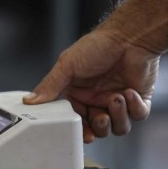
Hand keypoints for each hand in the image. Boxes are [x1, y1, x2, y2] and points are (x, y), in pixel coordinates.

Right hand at [24, 28, 158, 141]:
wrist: (130, 36)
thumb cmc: (98, 46)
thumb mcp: (67, 65)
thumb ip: (49, 86)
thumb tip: (28, 101)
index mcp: (78, 94)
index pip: (76, 122)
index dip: (79, 130)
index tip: (81, 133)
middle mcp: (97, 100)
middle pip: (98, 130)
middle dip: (99, 127)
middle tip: (100, 117)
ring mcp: (118, 101)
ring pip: (119, 127)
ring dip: (118, 116)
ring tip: (117, 98)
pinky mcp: (139, 100)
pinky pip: (138, 115)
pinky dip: (135, 107)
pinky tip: (129, 92)